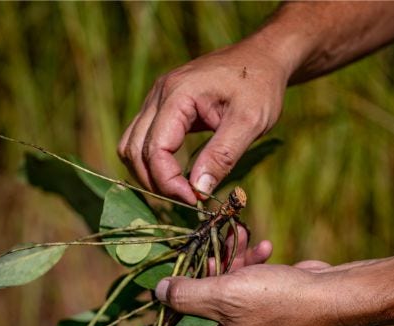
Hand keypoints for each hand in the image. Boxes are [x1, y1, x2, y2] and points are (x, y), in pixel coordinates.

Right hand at [118, 40, 288, 203]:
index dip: (168, 181)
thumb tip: (197, 190)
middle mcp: (158, 94)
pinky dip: (152, 161)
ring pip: (131, 145)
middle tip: (187, 199)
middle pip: (133, 149)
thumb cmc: (260, 86)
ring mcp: (156, 99)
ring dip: (148, 173)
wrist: (262, 58)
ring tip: (179, 190)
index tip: (194, 199)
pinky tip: (176, 175)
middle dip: (155, 182)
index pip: (154, 148)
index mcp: (177, 94)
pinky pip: (142, 138)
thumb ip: (222, 155)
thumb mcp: (250, 122)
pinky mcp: (161, 106)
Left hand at [155, 226, 343, 325]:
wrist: (333, 296)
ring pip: (228, 288)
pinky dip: (252, 265)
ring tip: (238, 234)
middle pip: (204, 302)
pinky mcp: (267, 308)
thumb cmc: (278, 300)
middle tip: (211, 242)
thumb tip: (157, 292)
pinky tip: (264, 247)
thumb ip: (186, 294)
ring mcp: (251, 325)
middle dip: (210, 267)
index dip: (176, 296)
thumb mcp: (224, 295)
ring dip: (234, 259)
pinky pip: (250, 285)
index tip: (177, 267)